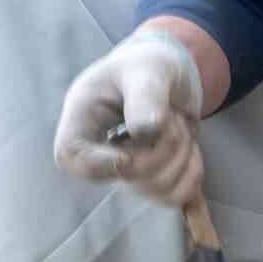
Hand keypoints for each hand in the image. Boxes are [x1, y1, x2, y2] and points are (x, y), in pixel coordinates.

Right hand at [54, 29, 204, 204]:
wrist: (169, 74)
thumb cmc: (148, 64)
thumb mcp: (147, 69)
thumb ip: (145, 95)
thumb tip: (146, 131)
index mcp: (84, 117)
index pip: (70, 156)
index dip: (98, 165)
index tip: (128, 153)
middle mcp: (101, 149)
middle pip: (126, 175)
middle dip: (163, 146)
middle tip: (174, 116)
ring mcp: (127, 169)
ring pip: (156, 188)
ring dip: (182, 156)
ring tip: (180, 125)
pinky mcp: (152, 180)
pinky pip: (175, 197)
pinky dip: (192, 175)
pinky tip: (191, 150)